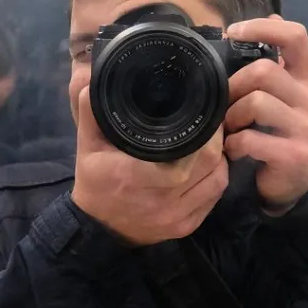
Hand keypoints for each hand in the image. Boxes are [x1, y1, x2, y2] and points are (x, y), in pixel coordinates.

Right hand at [71, 87, 228, 245]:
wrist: (98, 228)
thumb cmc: (95, 181)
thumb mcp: (87, 145)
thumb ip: (92, 112)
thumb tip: (95, 80)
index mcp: (134, 176)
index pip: (188, 155)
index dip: (204, 134)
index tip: (202, 115)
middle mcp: (160, 201)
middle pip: (209, 165)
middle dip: (215, 141)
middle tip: (210, 124)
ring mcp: (175, 217)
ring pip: (217, 181)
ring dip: (219, 159)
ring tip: (211, 142)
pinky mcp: (186, 227)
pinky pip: (214, 198)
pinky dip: (216, 178)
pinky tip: (208, 166)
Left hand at [224, 15, 307, 212]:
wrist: (297, 182)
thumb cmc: (281, 132)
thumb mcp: (284, 93)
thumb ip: (277, 60)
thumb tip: (272, 15)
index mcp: (305, 77)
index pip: (295, 35)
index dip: (262, 27)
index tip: (233, 33)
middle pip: (263, 71)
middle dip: (234, 86)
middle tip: (225, 103)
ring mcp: (304, 126)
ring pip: (255, 102)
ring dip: (232, 117)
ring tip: (230, 128)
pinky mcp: (293, 153)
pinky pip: (251, 139)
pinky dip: (235, 145)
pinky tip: (236, 150)